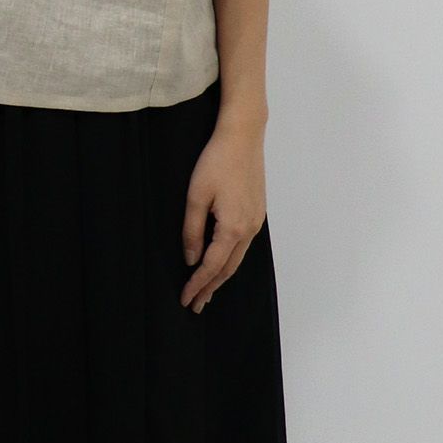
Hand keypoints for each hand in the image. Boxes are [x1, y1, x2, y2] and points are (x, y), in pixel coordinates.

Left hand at [180, 118, 266, 311]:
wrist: (243, 137)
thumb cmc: (216, 162)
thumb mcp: (196, 196)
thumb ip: (192, 230)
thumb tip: (191, 259)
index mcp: (233, 228)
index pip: (212, 266)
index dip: (197, 284)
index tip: (185, 299)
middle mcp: (249, 229)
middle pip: (228, 268)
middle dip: (211, 288)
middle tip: (195, 305)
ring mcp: (256, 221)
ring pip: (237, 258)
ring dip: (221, 276)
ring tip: (207, 291)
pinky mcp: (257, 212)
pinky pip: (243, 245)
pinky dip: (230, 260)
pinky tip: (222, 263)